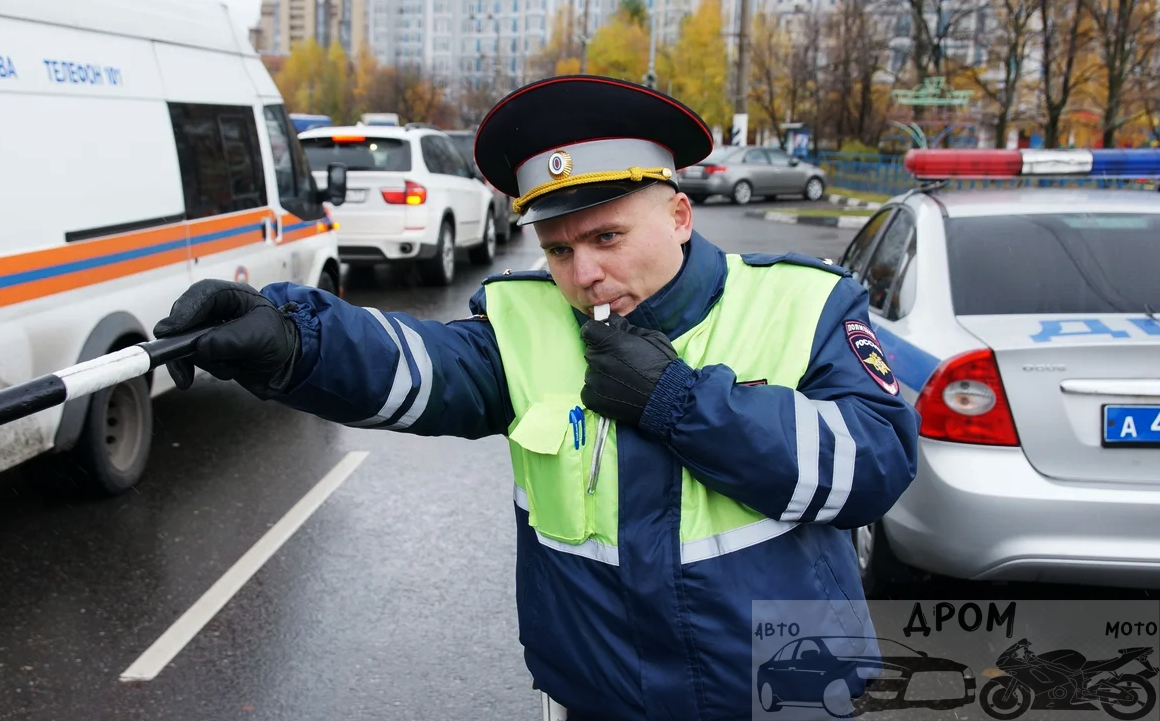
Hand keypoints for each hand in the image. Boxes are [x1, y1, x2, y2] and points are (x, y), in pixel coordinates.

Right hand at [153, 280, 300, 399]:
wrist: (289, 365)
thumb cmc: (279, 340)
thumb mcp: (261, 336)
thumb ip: (230, 340)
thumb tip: (201, 348)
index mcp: (232, 296)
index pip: (202, 294)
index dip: (183, 310)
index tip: (168, 331)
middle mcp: (216, 311)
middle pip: (185, 320)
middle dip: (184, 342)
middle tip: (178, 360)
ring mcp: (209, 332)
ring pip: (188, 345)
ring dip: (207, 360)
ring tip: (234, 365)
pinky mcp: (208, 351)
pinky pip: (196, 361)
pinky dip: (212, 369)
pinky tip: (232, 370)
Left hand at [580, 314, 677, 425]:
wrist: (667, 397)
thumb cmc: (662, 365)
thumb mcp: (651, 337)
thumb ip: (628, 328)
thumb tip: (613, 322)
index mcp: (609, 341)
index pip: (589, 330)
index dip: (597, 334)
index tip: (605, 339)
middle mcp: (597, 359)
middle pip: (592, 352)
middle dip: (603, 354)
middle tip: (621, 363)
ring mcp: (593, 380)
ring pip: (592, 372)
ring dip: (602, 374)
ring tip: (622, 381)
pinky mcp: (593, 398)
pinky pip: (589, 391)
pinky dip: (599, 392)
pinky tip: (615, 393)